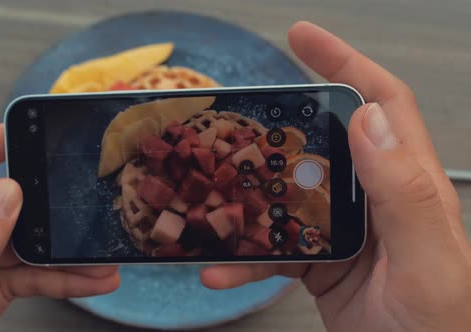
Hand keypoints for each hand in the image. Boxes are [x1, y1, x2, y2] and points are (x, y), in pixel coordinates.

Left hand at [0, 125, 119, 331]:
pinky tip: (89, 281)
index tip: (36, 132)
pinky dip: (57, 280)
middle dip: (48, 209)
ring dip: (62, 254)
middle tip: (86, 209)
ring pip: (20, 245)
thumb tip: (7, 192)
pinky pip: (24, 277)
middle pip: (0, 205)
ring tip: (101, 260)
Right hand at [201, 22, 470, 330]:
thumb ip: (402, 193)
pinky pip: (274, 246)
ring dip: (249, 194)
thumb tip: (366, 120)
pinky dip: (245, 256)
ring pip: (287, 192)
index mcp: (405, 185)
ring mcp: (343, 230)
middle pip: (322, 140)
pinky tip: (221, 268)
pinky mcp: (320, 261)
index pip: (379, 104)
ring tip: (213, 195)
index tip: (302, 38)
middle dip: (279, 123)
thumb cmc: (437, 327)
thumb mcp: (427, 263)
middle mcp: (372, 199)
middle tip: (238, 116)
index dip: (345, 63)